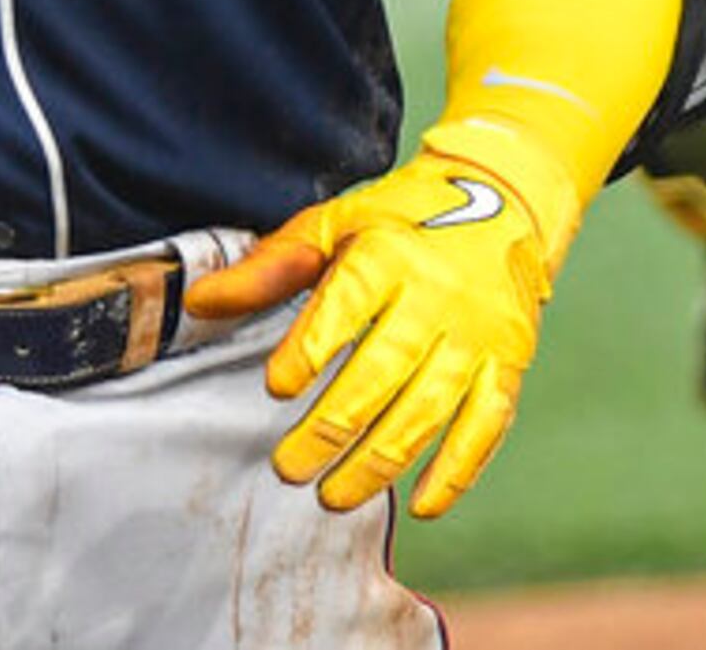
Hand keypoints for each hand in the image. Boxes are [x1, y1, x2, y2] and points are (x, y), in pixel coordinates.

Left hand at [182, 124, 579, 519]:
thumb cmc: (397, 220)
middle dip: (332, 428)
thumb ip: (266, 270)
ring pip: (429, 409)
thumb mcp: (329, 225)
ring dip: (380, 461)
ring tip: (332, 496)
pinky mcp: (508, 364)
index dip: (310, 351)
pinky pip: (486, 427)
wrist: (500, 201)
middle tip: (288, 468)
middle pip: (383, 372)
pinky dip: (456, 471)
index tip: (276, 387)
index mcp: (386, 254)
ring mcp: (478, 335)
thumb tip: (197, 303)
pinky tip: (420, 504)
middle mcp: (437, 297)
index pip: (345, 308)